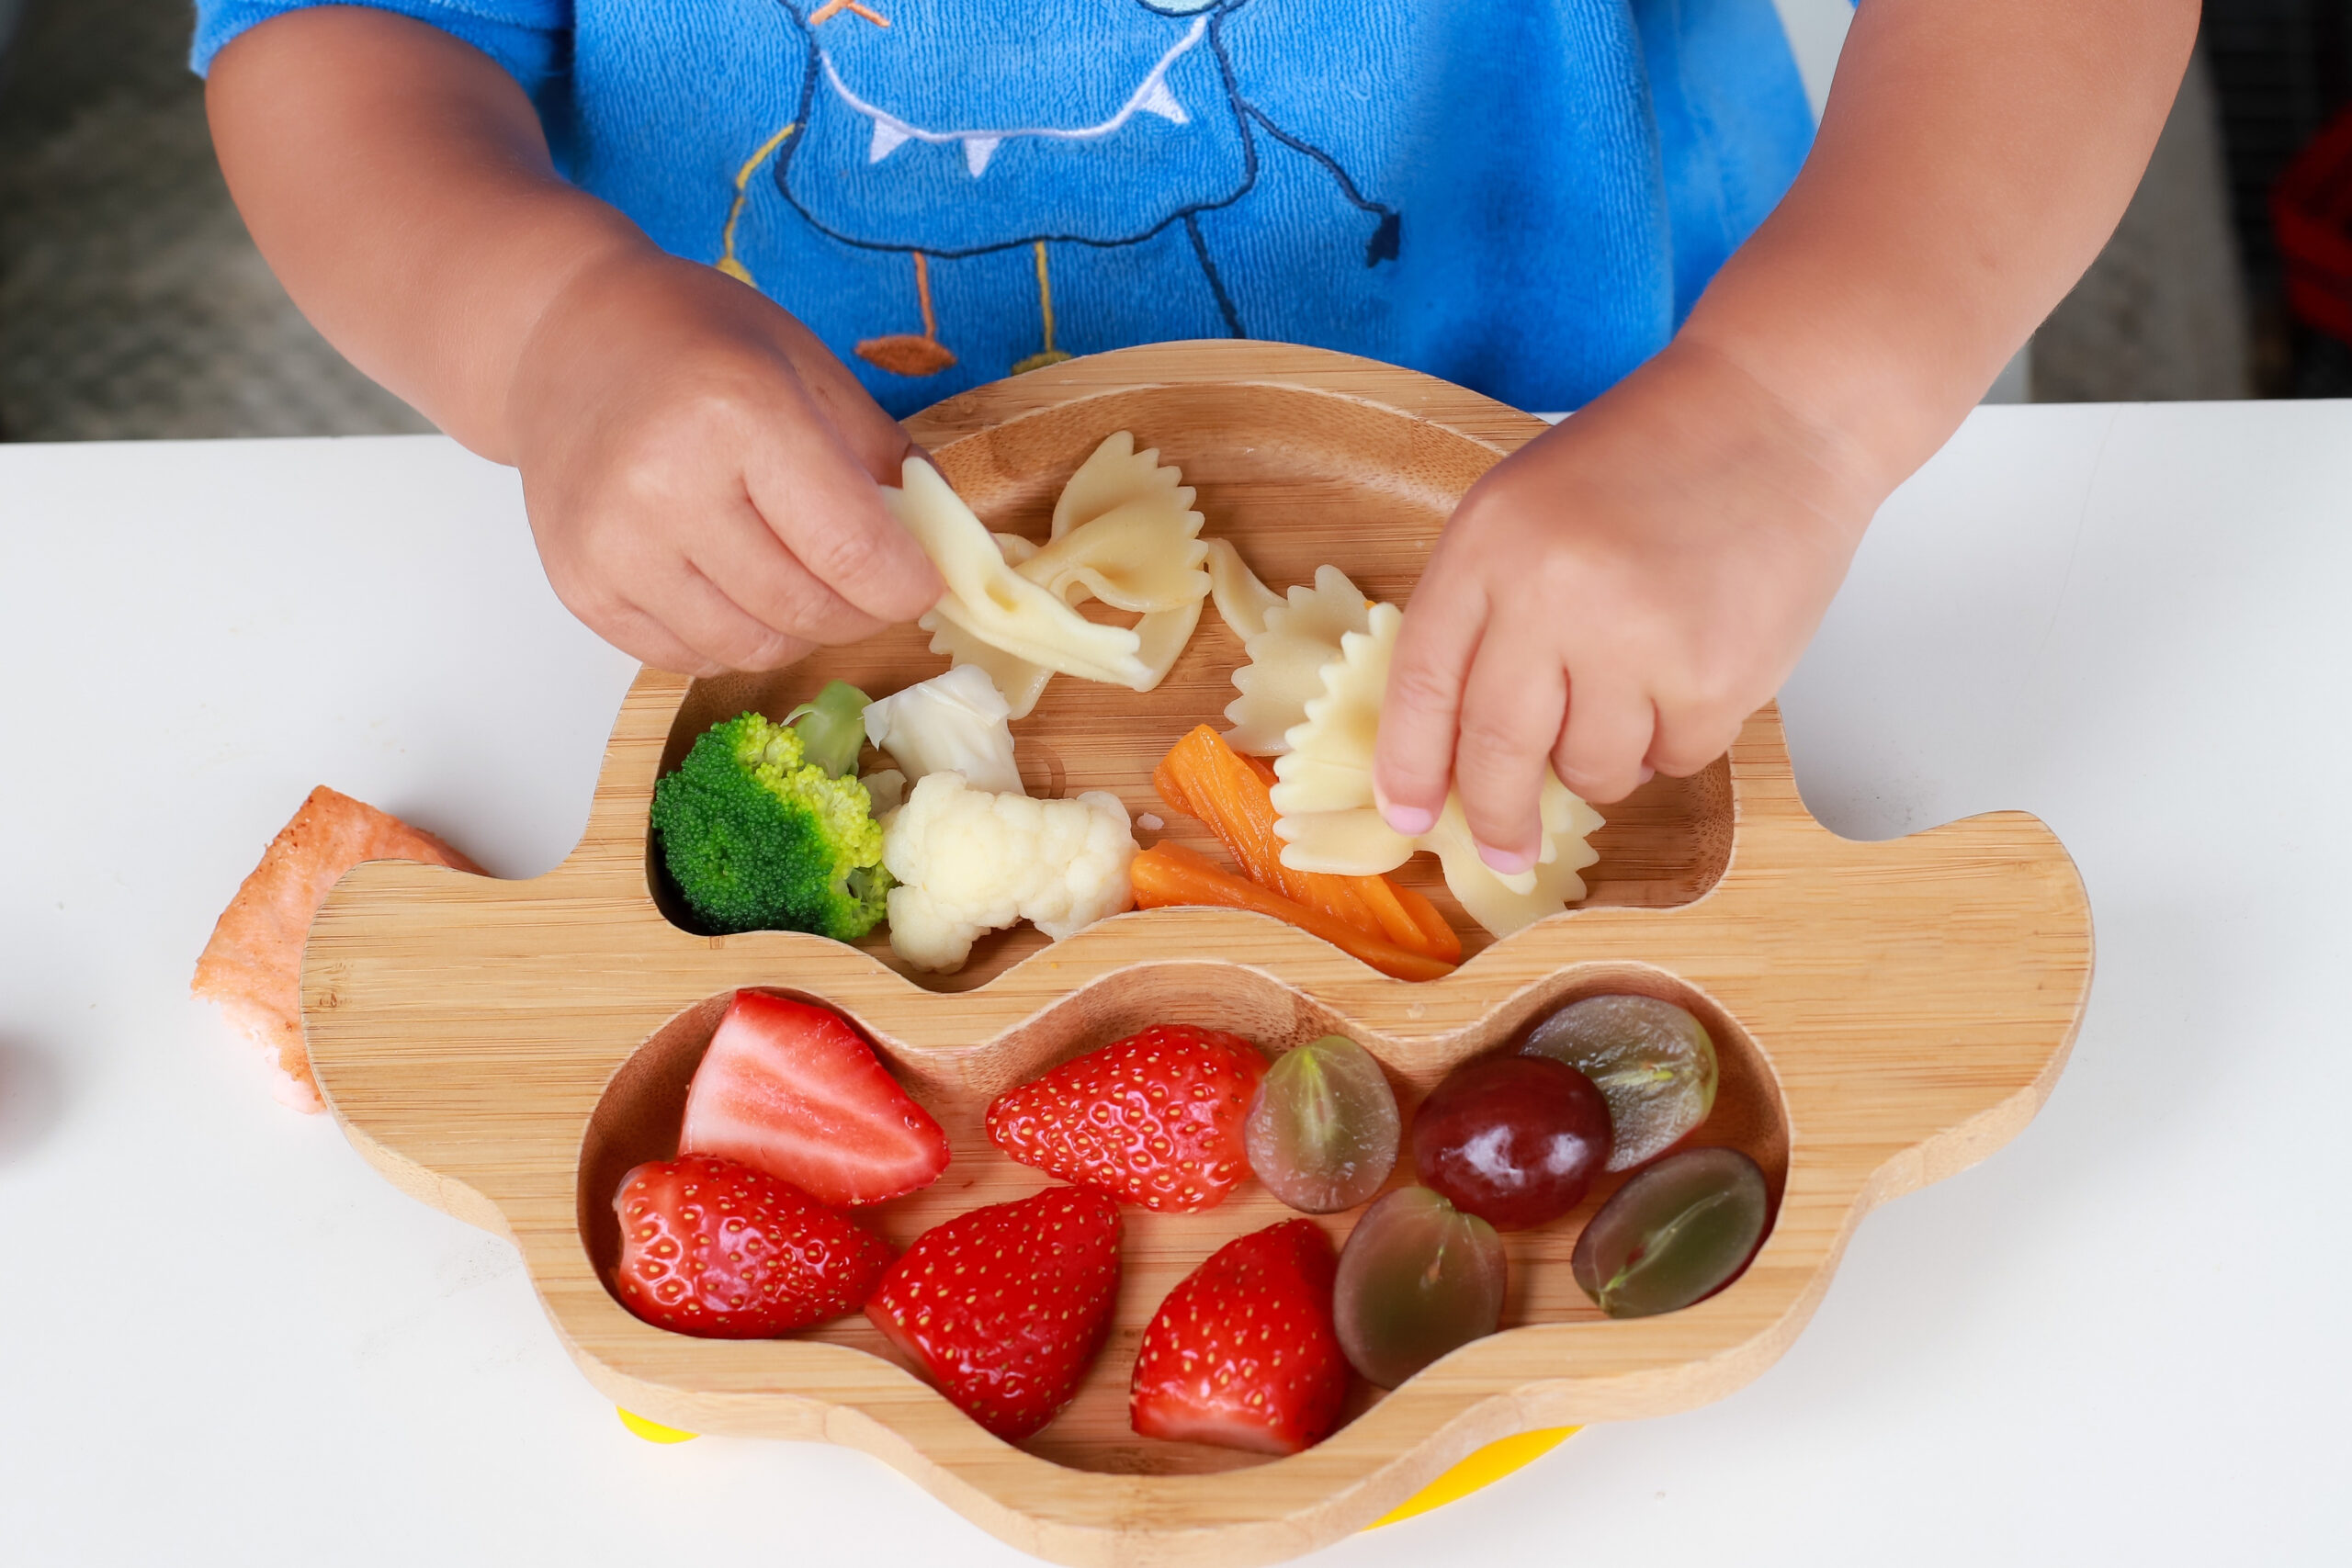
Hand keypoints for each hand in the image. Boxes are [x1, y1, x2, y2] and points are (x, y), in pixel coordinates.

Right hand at [506, 249, 940, 674]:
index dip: (909, 585)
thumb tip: (955, 554)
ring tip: (799, 575)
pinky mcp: (584, 589)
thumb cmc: (697, 343)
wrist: (563, 338)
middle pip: (809, 610)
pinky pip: (691, 658)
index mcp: (738, 414)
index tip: (924, 580)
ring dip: (799, 629)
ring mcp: (616, 547)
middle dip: (861, 609)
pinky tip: (735, 583)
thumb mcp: (812, 368)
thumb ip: (890, 462)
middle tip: (866, 577)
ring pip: (753, 649)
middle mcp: (665, 486)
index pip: (855, 553)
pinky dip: (734, 637)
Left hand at [1371, 339, 1881, 871]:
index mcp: (1488, 546)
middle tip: (1504, 849)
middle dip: (1495, 815)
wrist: (1778, 414)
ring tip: (1631, 692)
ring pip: (1592, 771)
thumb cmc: (1648, 463)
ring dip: (1602, 761)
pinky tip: (1691, 669)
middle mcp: (1552, 594)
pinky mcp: (1715, 677)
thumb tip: (1454, 748)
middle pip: (1498, 751)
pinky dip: (1676, 738)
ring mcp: (1636, 640)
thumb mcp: (1523, 511)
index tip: (1408, 818)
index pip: (1423, 688)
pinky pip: (1673, 759)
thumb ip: (1483, 612)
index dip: (1409, 767)